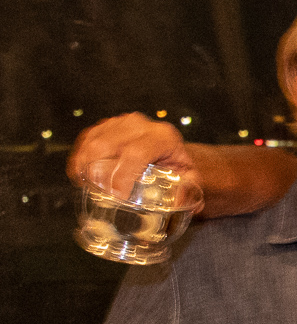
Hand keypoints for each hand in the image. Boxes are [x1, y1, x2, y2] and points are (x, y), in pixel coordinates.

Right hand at [69, 113, 189, 197]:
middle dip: (98, 172)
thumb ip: (187, 190)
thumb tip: (178, 202)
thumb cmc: (176, 164)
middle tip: (99, 193)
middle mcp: (139, 125)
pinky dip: (80, 158)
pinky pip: (86, 139)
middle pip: (107, 145)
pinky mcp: (105, 125)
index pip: (136, 153)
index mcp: (162, 137)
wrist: (168, 147)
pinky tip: (81, 175)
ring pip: (93, 141)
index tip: (117, 194)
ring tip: (88, 185)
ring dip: (86, 166)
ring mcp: (120, 122)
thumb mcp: (188, 177)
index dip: (123, 175)